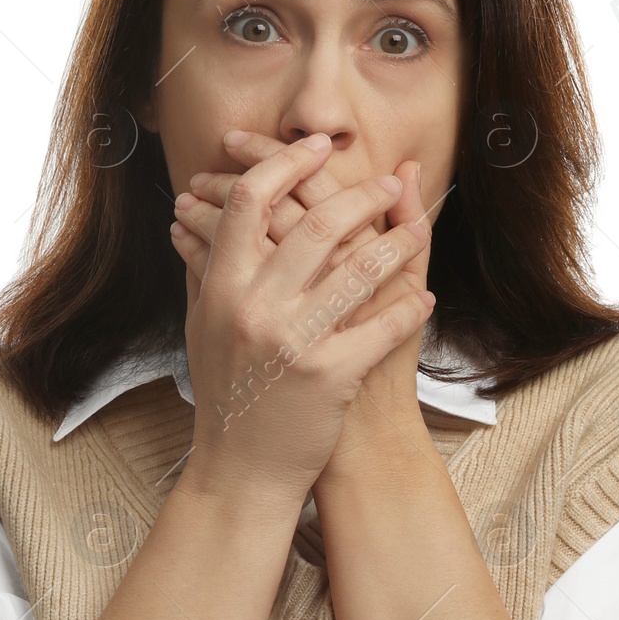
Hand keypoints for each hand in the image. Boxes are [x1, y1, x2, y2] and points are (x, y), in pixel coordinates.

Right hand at [169, 134, 434, 507]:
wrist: (241, 471)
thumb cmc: (226, 394)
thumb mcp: (202, 325)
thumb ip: (204, 265)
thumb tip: (194, 211)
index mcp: (221, 287)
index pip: (249, 201)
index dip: (284, 162)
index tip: (316, 149)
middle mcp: (253, 308)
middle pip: (313, 224)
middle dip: (360, 194)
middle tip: (388, 182)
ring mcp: (291, 342)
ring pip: (357, 269)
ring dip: (397, 244)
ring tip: (416, 232)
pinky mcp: (328, 376)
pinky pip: (380, 330)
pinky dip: (408, 310)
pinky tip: (425, 298)